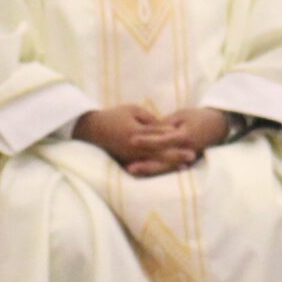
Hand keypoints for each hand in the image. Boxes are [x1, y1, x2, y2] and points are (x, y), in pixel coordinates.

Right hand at [75, 104, 200, 176]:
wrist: (90, 129)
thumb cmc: (113, 116)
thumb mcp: (132, 110)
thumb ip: (150, 119)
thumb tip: (167, 127)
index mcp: (136, 133)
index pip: (158, 136)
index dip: (174, 139)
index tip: (190, 141)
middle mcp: (132, 147)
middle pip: (158, 152)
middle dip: (176, 156)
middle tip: (192, 156)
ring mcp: (128, 156)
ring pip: (152, 162)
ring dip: (168, 165)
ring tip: (184, 168)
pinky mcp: (125, 161)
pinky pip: (143, 166)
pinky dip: (156, 168)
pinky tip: (166, 171)